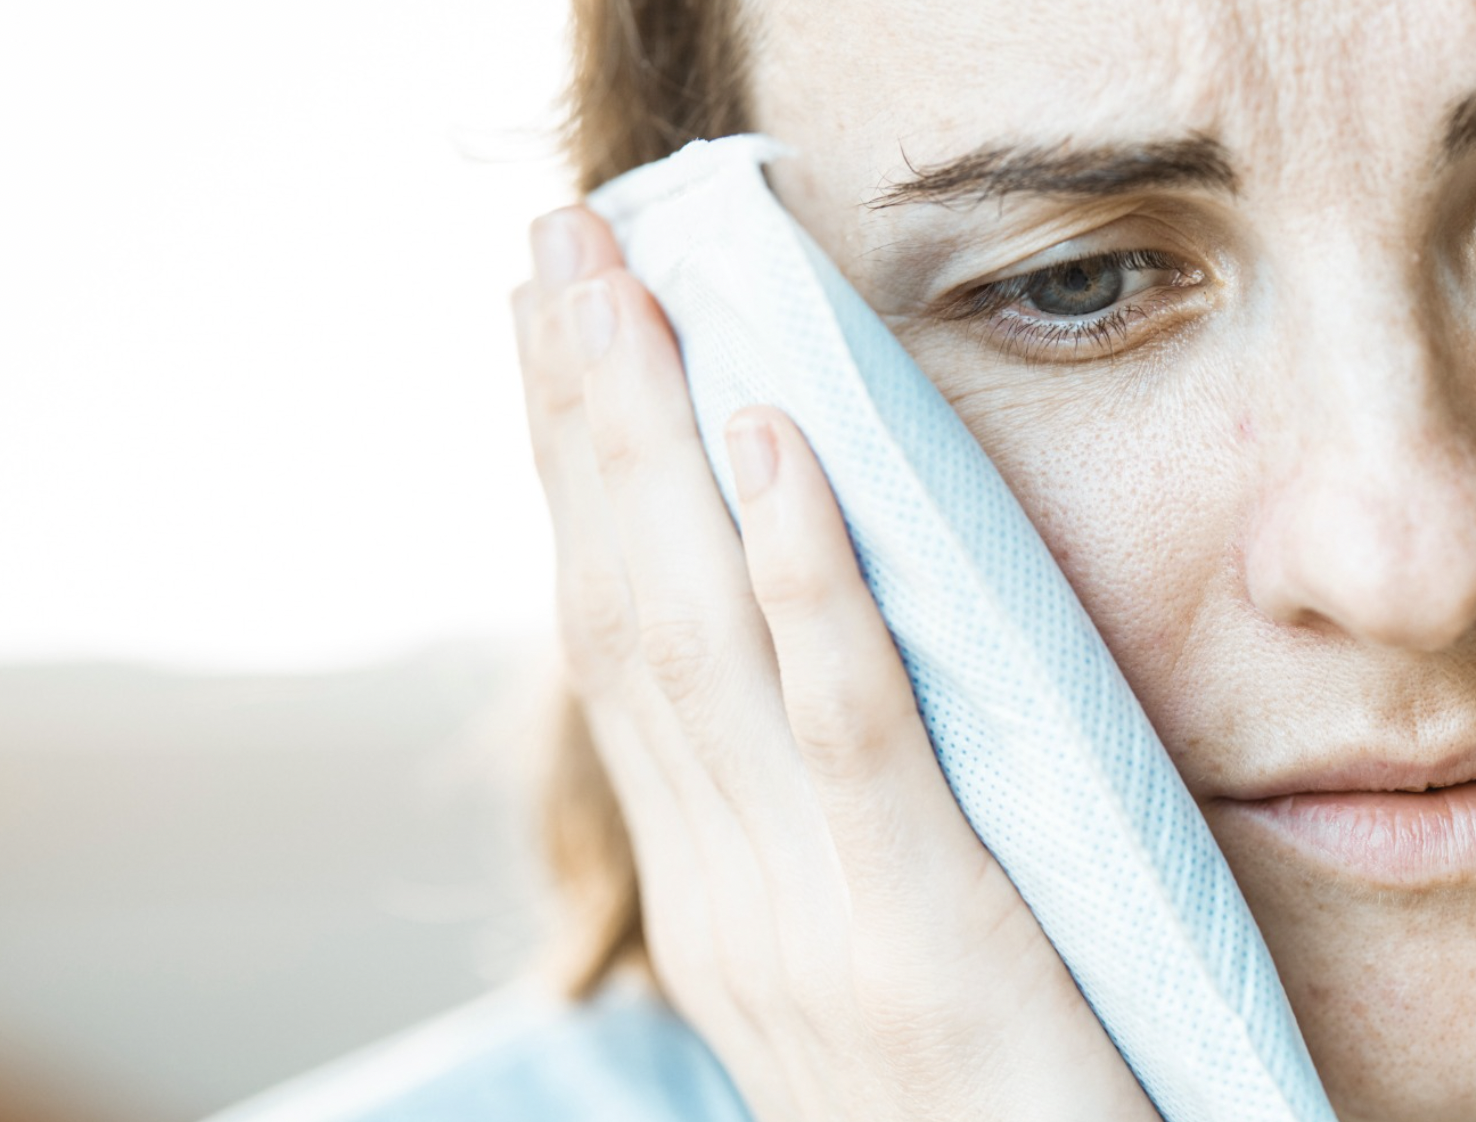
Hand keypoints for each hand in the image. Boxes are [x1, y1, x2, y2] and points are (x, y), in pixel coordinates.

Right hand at [512, 205, 1158, 1121]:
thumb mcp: (881, 972)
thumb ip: (839, 842)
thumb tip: (826, 676)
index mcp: (717, 900)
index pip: (620, 651)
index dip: (577, 481)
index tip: (555, 332)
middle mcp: (726, 901)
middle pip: (624, 612)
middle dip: (583, 417)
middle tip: (555, 245)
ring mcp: (806, 924)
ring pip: (696, 641)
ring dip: (651, 445)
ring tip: (623, 289)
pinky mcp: (920, 939)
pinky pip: (844, 726)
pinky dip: (800, 573)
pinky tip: (771, 444)